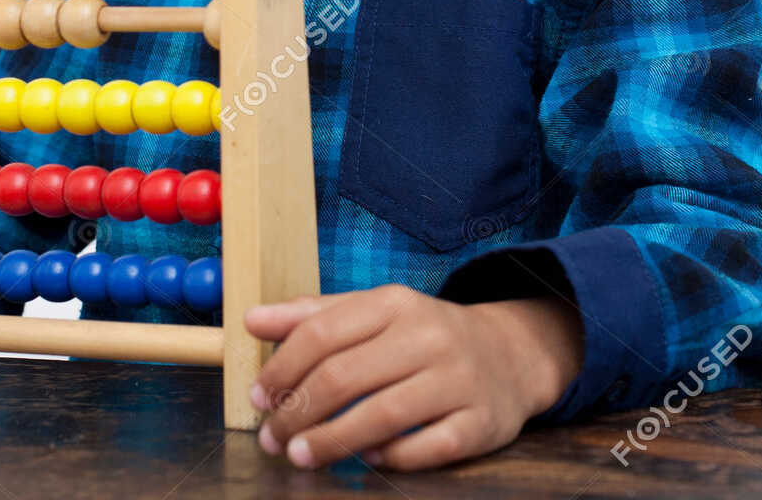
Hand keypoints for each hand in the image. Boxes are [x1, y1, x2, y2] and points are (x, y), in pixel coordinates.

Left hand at [244, 283, 584, 471]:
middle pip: (345, 376)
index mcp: (396, 303)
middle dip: (297, 412)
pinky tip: (366, 460)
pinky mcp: (480, 422)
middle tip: (271, 437)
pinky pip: (425, 448)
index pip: (322, 332)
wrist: (510, 354)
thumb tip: (251, 319)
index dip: (281, 368)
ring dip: (330, 442)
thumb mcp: (375, 312)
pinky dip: (388, 458)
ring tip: (300, 456)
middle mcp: (429, 336)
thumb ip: (314, 315)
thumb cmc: (424, 336)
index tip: (257, 396)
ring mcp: (458, 380)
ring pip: (381, 416)